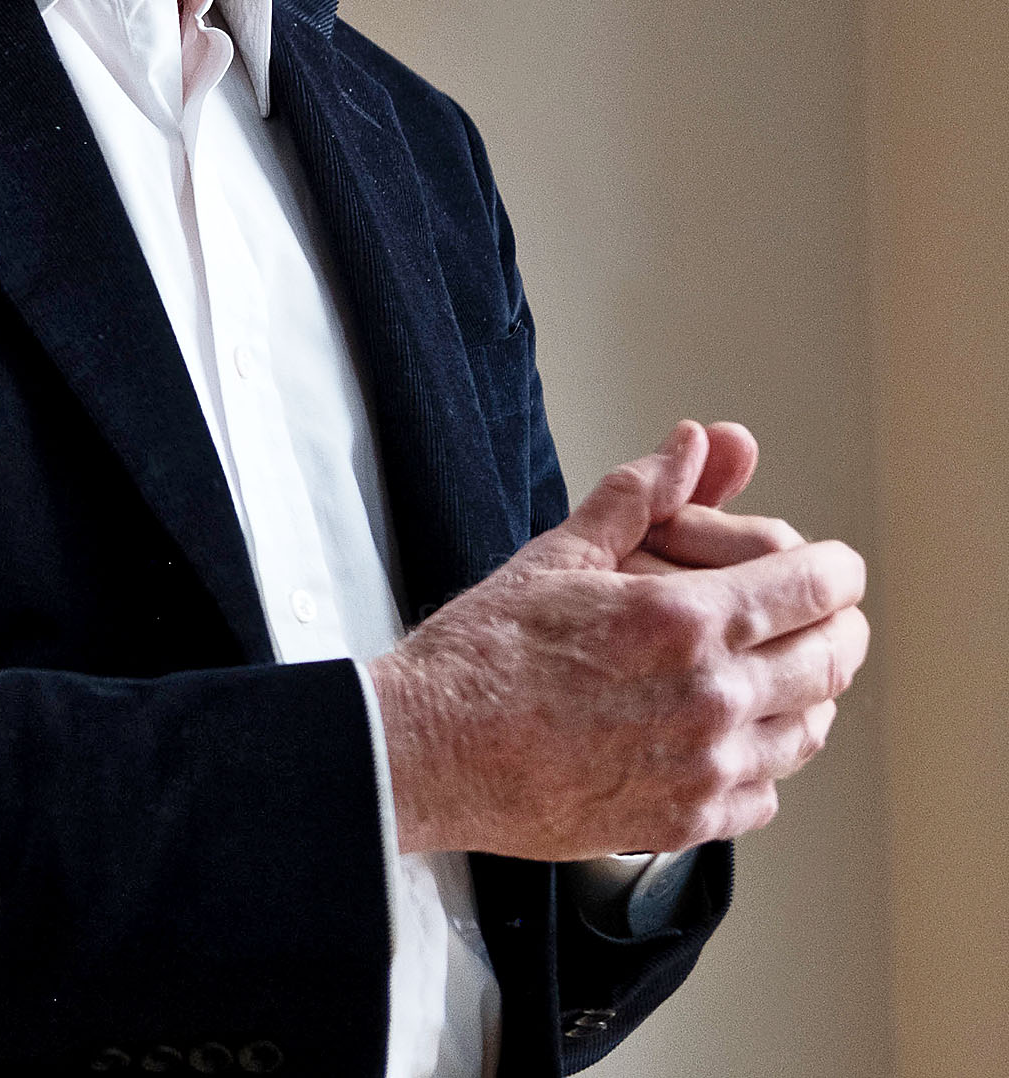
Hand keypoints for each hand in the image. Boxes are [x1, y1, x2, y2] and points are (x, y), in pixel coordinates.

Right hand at [370, 420, 867, 859]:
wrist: (427, 749)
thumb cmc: (481, 651)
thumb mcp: (557, 555)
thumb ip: (640, 497)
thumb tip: (695, 444)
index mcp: (683, 619)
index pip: (817, 586)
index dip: (835, 570)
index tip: (827, 569)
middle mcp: (709, 696)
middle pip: (833, 659)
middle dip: (836, 627)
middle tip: (815, 617)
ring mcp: (703, 766)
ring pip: (810, 728)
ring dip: (805, 694)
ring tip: (770, 674)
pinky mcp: (685, 821)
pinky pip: (767, 791)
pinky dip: (761, 760)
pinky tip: (723, 736)